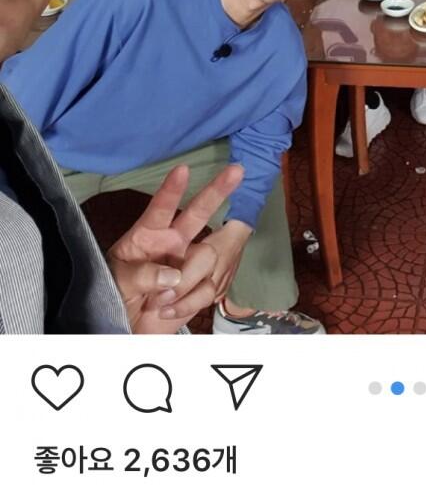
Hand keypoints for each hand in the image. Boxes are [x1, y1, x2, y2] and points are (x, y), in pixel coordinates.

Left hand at [107, 163, 243, 333]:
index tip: (182, 169)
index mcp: (147, 235)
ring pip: (205, 256)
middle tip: (237, 170)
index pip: (160, 208)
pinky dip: (185, 304)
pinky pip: (206, 289)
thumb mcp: (116, 283)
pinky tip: (167, 311)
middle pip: (199, 212)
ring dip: (185, 282)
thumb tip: (172, 275)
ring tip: (160, 302)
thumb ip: (139, 275)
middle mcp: (173, 243)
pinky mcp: (201, 286)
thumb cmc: (114, 297)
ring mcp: (189, 263)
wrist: (127, 331)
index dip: (171, 190)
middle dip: (218, 190)